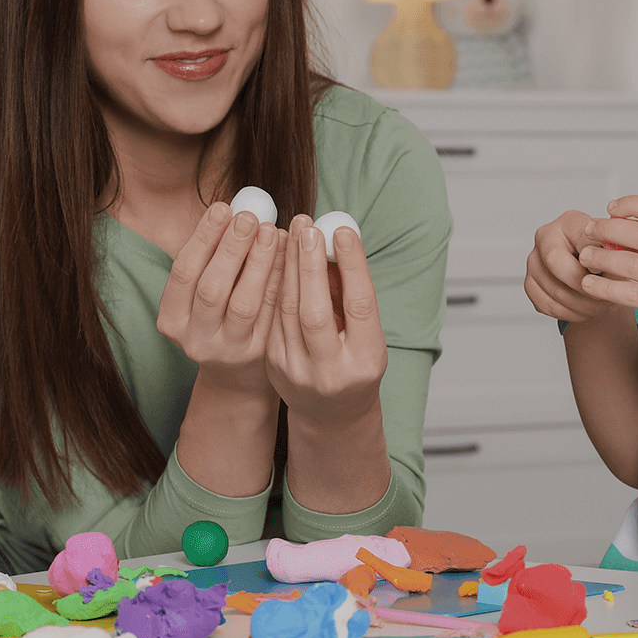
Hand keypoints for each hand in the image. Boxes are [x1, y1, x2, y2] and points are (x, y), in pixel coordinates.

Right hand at [156, 202, 285, 395]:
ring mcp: (227, 350)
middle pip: (212, 288)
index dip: (204, 238)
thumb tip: (234, 209)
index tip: (223, 207)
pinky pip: (271, 313)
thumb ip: (212, 257)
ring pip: (244, 303)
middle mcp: (195, 339)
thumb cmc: (218, 316)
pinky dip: (279, 281)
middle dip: (232, 248)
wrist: (235, 374)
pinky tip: (289, 256)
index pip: (184, 272)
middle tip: (251, 217)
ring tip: (273, 231)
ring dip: (260, 263)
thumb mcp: (201, 293)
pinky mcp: (258, 355)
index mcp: (172, 319)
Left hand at [268, 215, 387, 424]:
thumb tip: (333, 240)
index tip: (342, 230)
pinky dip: (274, 283)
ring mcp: (297, 372)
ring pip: (286, 311)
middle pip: (315, 311)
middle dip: (309, 264)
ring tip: (291, 233)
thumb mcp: (366, 332)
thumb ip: (350, 293)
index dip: (351, 266)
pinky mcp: (273, 365)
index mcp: (365, 361)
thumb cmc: (355, 360)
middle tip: (308, 225)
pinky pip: (272, 317)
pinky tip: (276, 257)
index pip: (359, 306)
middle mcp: (331, 372)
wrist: (331, 412)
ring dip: (287, 267)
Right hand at [525, 210, 612, 322]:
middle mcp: (546, 236)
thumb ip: (614, 252)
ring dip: (581, 304)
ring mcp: (534, 260)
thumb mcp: (616, 249)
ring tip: (600, 307)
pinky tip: (585, 311)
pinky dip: (570, 313)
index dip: (595, 259)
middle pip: (556, 261)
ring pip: (554, 289)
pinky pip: (547, 305)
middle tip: (603, 295)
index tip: (608, 273)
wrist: (594, 273)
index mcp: (569, 221)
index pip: (579, 239)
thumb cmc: (605, 257)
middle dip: (583, 284)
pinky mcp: (530, 284)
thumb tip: (616, 262)